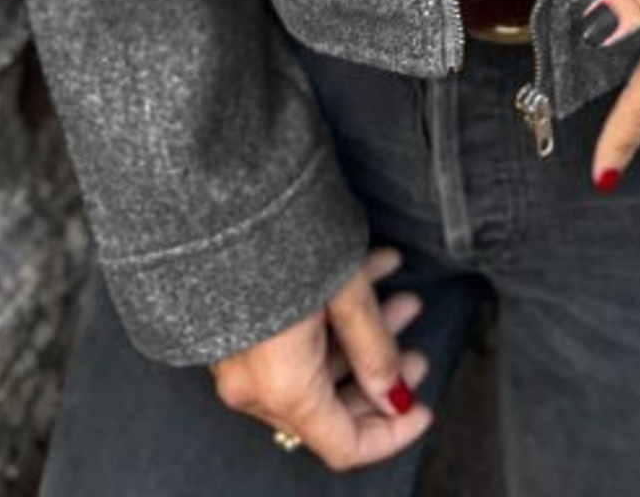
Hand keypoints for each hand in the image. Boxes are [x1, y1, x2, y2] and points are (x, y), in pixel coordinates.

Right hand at [208, 245, 434, 471]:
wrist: (218, 194)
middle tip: (415, 352)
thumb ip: (374, 349)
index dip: (390, 434)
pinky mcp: (234, 325)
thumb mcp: (347, 292)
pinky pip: (288, 342)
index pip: (344, 445)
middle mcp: (253, 384)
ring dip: (363, 339)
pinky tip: (372, 271)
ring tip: (404, 298)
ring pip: (313, 368)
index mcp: (282, 388)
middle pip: (329, 408)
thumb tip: (392, 392)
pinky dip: (333, 317)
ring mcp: (239, 356)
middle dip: (379, 379)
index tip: (421, 410)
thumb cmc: (284, 240)